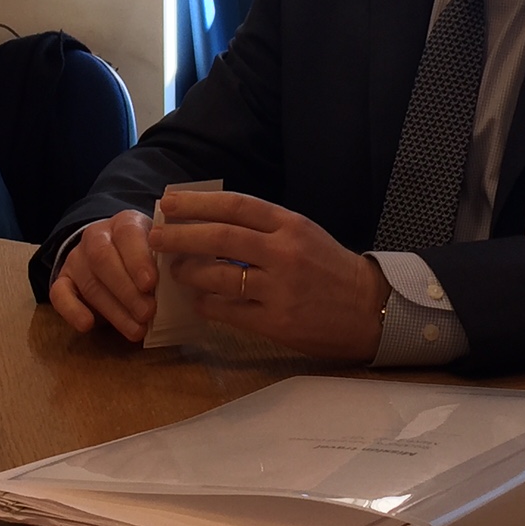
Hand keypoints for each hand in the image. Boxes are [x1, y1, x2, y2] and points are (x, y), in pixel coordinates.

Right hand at [49, 209, 157, 341]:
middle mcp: (97, 236)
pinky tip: (87, 325)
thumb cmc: (147, 255)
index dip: (138, 259)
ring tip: (136, 330)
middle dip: (126, 289)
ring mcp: (77, 258)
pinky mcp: (63, 279)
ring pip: (89, 282)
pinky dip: (71, 310)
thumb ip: (170, 259)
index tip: (151, 284)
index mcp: (126, 223)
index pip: (128, 234)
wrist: (114, 250)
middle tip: (147, 313)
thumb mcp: (160, 248)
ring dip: (113, 309)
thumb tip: (188, 278)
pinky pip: (59, 293)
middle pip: (104, 259)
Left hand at [150, 191, 389, 360]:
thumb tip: (209, 220)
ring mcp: (278, 289)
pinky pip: (227, 310)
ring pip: (217, 275)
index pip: (234, 206)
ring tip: (176, 270)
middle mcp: (283, 253)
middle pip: (219, 237)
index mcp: (289, 225)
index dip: (197, 203)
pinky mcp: (275, 322)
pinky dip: (206, 303)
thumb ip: (262, 226)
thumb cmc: (329, 267)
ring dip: (188, 271)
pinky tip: (198, 300)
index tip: (169, 203)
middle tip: (155, 236)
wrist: (369, 308)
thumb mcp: (302, 233)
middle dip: (180, 236)